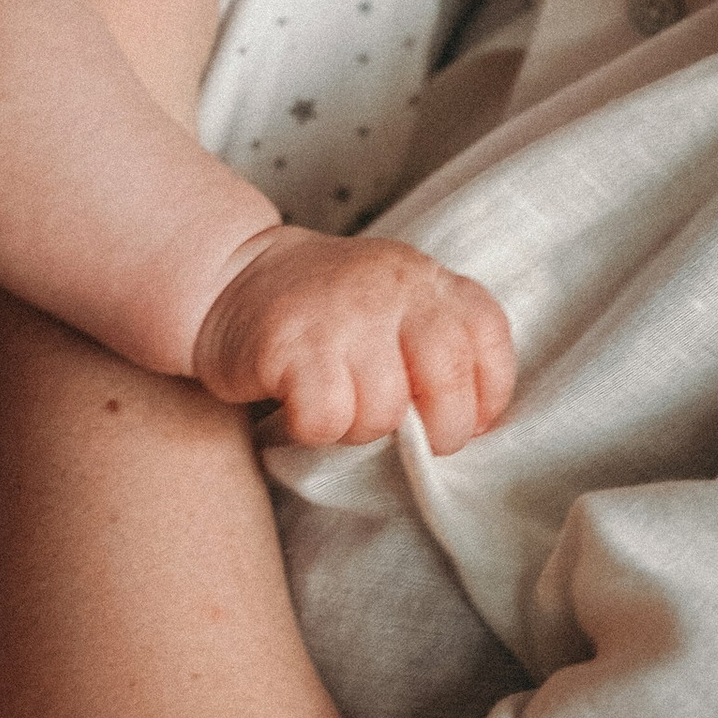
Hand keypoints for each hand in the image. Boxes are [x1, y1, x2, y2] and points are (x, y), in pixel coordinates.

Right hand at [192, 222, 515, 452]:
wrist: (230, 276)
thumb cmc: (326, 312)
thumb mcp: (395, 304)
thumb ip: (438, 342)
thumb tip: (477, 422)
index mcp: (424, 279)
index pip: (487, 333)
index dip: (487, 392)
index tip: (469, 419)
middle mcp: (390, 287)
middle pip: (447, 377)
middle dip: (440, 431)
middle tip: (410, 441)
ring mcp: (341, 314)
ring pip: (385, 410)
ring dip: (363, 431)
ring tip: (340, 407)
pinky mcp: (291, 344)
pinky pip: (328, 418)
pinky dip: (316, 431)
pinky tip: (301, 409)